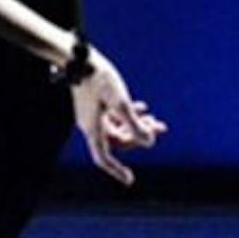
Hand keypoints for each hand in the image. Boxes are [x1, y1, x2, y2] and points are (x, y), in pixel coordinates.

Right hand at [69, 49, 164, 185]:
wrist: (78, 57)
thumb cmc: (97, 78)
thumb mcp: (120, 102)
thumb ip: (135, 124)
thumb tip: (149, 143)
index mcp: (93, 129)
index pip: (104, 158)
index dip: (117, 170)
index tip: (130, 180)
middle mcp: (91, 125)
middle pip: (118, 141)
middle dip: (139, 138)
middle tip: (160, 130)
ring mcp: (93, 114)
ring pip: (118, 128)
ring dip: (137, 125)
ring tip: (155, 120)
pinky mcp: (94, 103)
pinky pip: (114, 116)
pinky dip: (129, 115)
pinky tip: (142, 107)